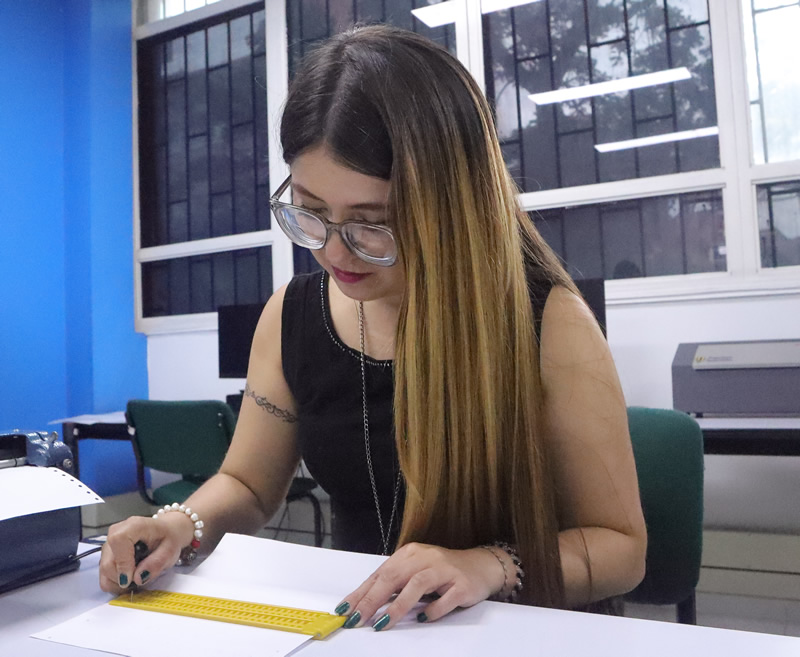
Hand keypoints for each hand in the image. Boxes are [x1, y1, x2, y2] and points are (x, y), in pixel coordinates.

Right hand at [98, 513, 192, 593]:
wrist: (166, 533)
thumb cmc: (168, 539)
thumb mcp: (170, 550)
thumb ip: (156, 563)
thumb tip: (137, 578)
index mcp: (134, 526)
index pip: (118, 541)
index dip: (123, 563)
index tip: (132, 578)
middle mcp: (116, 532)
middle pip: (108, 562)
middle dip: (123, 578)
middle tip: (140, 579)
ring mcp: (108, 544)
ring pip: (104, 572)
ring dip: (119, 582)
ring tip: (137, 577)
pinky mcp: (106, 555)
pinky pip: (103, 575)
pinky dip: (114, 583)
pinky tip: (129, 579)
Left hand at [334, 542, 504, 630]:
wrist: (481, 566)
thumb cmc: (442, 572)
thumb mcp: (415, 572)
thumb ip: (394, 585)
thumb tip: (364, 605)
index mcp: (410, 554)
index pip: (380, 573)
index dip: (361, 592)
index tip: (345, 610)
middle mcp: (425, 557)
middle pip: (394, 576)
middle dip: (372, 600)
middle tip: (358, 619)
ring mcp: (444, 570)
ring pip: (417, 584)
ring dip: (397, 606)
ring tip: (382, 624)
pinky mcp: (461, 584)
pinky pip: (445, 598)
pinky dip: (432, 610)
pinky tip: (421, 619)